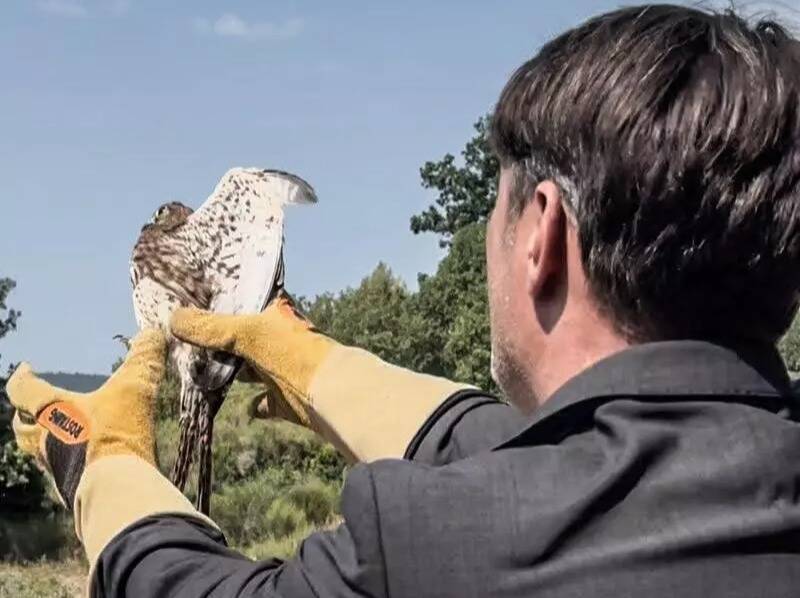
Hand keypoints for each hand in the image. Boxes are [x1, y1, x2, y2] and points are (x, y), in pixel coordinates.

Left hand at [8, 329, 165, 507]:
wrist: (116, 489)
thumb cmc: (117, 434)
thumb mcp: (135, 389)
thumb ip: (144, 359)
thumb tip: (152, 333)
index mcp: (53, 412)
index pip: (23, 390)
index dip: (23, 378)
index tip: (26, 368)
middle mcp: (46, 442)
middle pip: (22, 429)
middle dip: (24, 417)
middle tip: (31, 410)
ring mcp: (55, 470)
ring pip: (39, 455)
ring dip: (44, 444)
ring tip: (60, 438)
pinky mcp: (70, 492)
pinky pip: (60, 476)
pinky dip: (66, 466)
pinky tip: (84, 465)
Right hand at [171, 292, 334, 427]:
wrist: (329, 393)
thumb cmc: (292, 352)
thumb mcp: (246, 333)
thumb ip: (210, 328)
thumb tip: (173, 319)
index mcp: (275, 313)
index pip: (242, 303)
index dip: (217, 305)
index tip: (188, 308)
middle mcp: (279, 337)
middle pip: (241, 337)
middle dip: (217, 343)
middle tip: (183, 343)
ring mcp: (283, 368)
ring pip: (249, 369)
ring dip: (230, 373)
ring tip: (196, 373)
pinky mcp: (285, 398)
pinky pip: (264, 402)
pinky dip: (254, 405)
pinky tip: (237, 404)